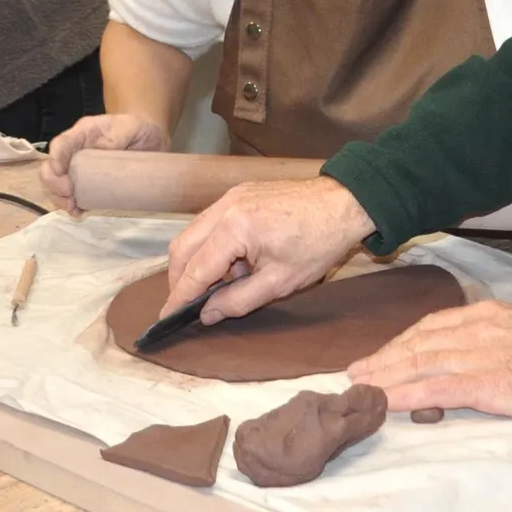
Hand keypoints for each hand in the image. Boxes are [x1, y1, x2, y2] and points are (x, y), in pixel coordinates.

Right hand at [38, 113, 169, 211]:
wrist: (150, 141)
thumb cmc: (137, 129)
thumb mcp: (130, 126)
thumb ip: (118, 134)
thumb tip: (102, 150)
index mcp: (82, 134)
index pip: (60, 144)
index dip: (54, 159)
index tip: (61, 174)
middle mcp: (76, 153)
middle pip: (51, 167)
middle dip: (54, 183)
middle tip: (69, 194)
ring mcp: (80, 171)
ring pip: (57, 185)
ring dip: (60, 199)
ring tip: (73, 207)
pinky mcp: (90, 186)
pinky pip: (74, 198)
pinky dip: (72, 207)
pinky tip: (78, 212)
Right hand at [161, 177, 373, 322]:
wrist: (344, 204)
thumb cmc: (319, 243)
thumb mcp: (279, 283)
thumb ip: (237, 301)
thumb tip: (206, 314)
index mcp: (234, 228)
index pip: (195, 269)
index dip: (180, 297)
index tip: (167, 318)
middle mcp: (225, 207)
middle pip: (183, 247)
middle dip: (181, 279)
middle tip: (188, 306)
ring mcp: (230, 196)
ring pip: (193, 233)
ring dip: (197, 262)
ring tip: (220, 286)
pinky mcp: (239, 193)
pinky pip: (210, 222)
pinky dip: (212, 246)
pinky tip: (233, 265)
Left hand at [347, 300, 511, 420]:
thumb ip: (495, 337)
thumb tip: (471, 352)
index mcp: (488, 313)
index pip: (432, 325)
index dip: (401, 341)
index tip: (380, 353)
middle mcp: (477, 329)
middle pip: (418, 342)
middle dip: (384, 357)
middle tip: (356, 371)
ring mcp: (480, 355)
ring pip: (420, 363)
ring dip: (386, 376)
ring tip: (361, 386)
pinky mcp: (487, 383)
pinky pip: (437, 390)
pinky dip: (407, 395)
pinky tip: (387, 401)